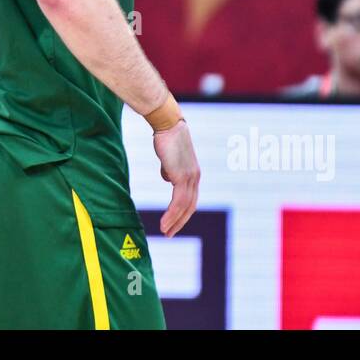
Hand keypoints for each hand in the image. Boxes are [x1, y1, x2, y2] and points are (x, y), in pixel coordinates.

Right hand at [152, 119, 198, 235]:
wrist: (168, 125)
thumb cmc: (166, 138)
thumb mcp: (169, 158)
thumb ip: (169, 170)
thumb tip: (167, 179)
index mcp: (193, 174)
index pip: (190, 199)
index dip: (182, 212)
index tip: (173, 223)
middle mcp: (195, 178)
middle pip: (190, 206)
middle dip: (180, 222)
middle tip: (170, 234)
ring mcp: (190, 178)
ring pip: (184, 207)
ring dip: (174, 222)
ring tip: (165, 232)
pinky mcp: (182, 177)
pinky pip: (178, 202)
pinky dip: (171, 215)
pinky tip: (164, 223)